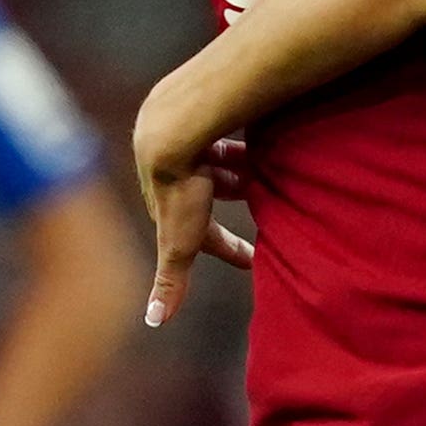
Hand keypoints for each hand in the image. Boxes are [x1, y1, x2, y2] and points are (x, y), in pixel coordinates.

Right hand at [129, 88, 256, 327]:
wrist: (176, 126)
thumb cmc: (180, 186)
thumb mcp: (180, 239)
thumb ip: (170, 277)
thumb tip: (153, 320)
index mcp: (166, 199)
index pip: (198, 232)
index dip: (225, 247)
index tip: (252, 260)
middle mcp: (171, 165)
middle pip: (208, 189)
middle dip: (232, 199)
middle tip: (267, 207)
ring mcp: (184, 133)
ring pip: (219, 157)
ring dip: (242, 168)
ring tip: (272, 174)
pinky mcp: (200, 105)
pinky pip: (230, 125)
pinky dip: (248, 137)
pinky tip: (271, 139)